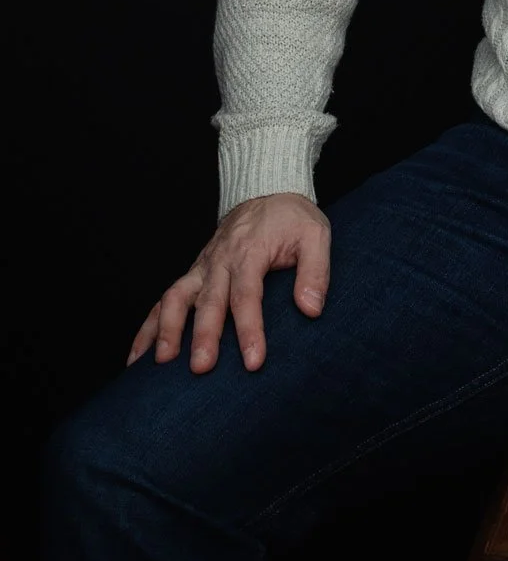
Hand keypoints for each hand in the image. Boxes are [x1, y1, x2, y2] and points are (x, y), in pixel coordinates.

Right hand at [125, 192, 330, 374]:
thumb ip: (315, 272)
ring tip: (160, 365)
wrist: (267, 191)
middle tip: (201, 369)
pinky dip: (147, 327)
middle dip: (203, 336)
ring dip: (165, 330)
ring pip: (175, 298)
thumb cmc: (292, 219)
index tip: (253, 361)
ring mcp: (202, 267)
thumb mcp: (315, 235)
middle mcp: (220, 261)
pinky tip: (137, 358)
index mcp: (250, 253)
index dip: (250, 329)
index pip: (247, 295)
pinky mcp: (192, 274)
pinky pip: (163, 300)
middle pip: (208, 301)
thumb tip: (311, 309)